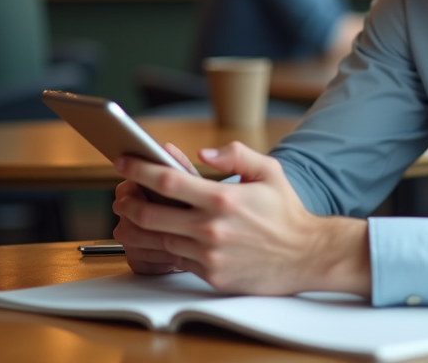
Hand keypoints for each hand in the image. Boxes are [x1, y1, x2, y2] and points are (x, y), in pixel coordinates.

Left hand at [112, 141, 370, 296]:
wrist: (306, 255)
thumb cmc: (286, 212)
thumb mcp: (268, 171)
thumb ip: (234, 153)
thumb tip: (202, 152)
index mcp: (222, 198)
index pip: (167, 181)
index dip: (138, 169)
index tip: (122, 161)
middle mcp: (211, 228)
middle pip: (150, 214)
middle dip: (127, 201)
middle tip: (120, 193)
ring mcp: (208, 255)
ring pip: (156, 241)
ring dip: (135, 227)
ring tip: (127, 216)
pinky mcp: (210, 275)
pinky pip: (174, 260)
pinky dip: (161, 247)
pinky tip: (157, 237)